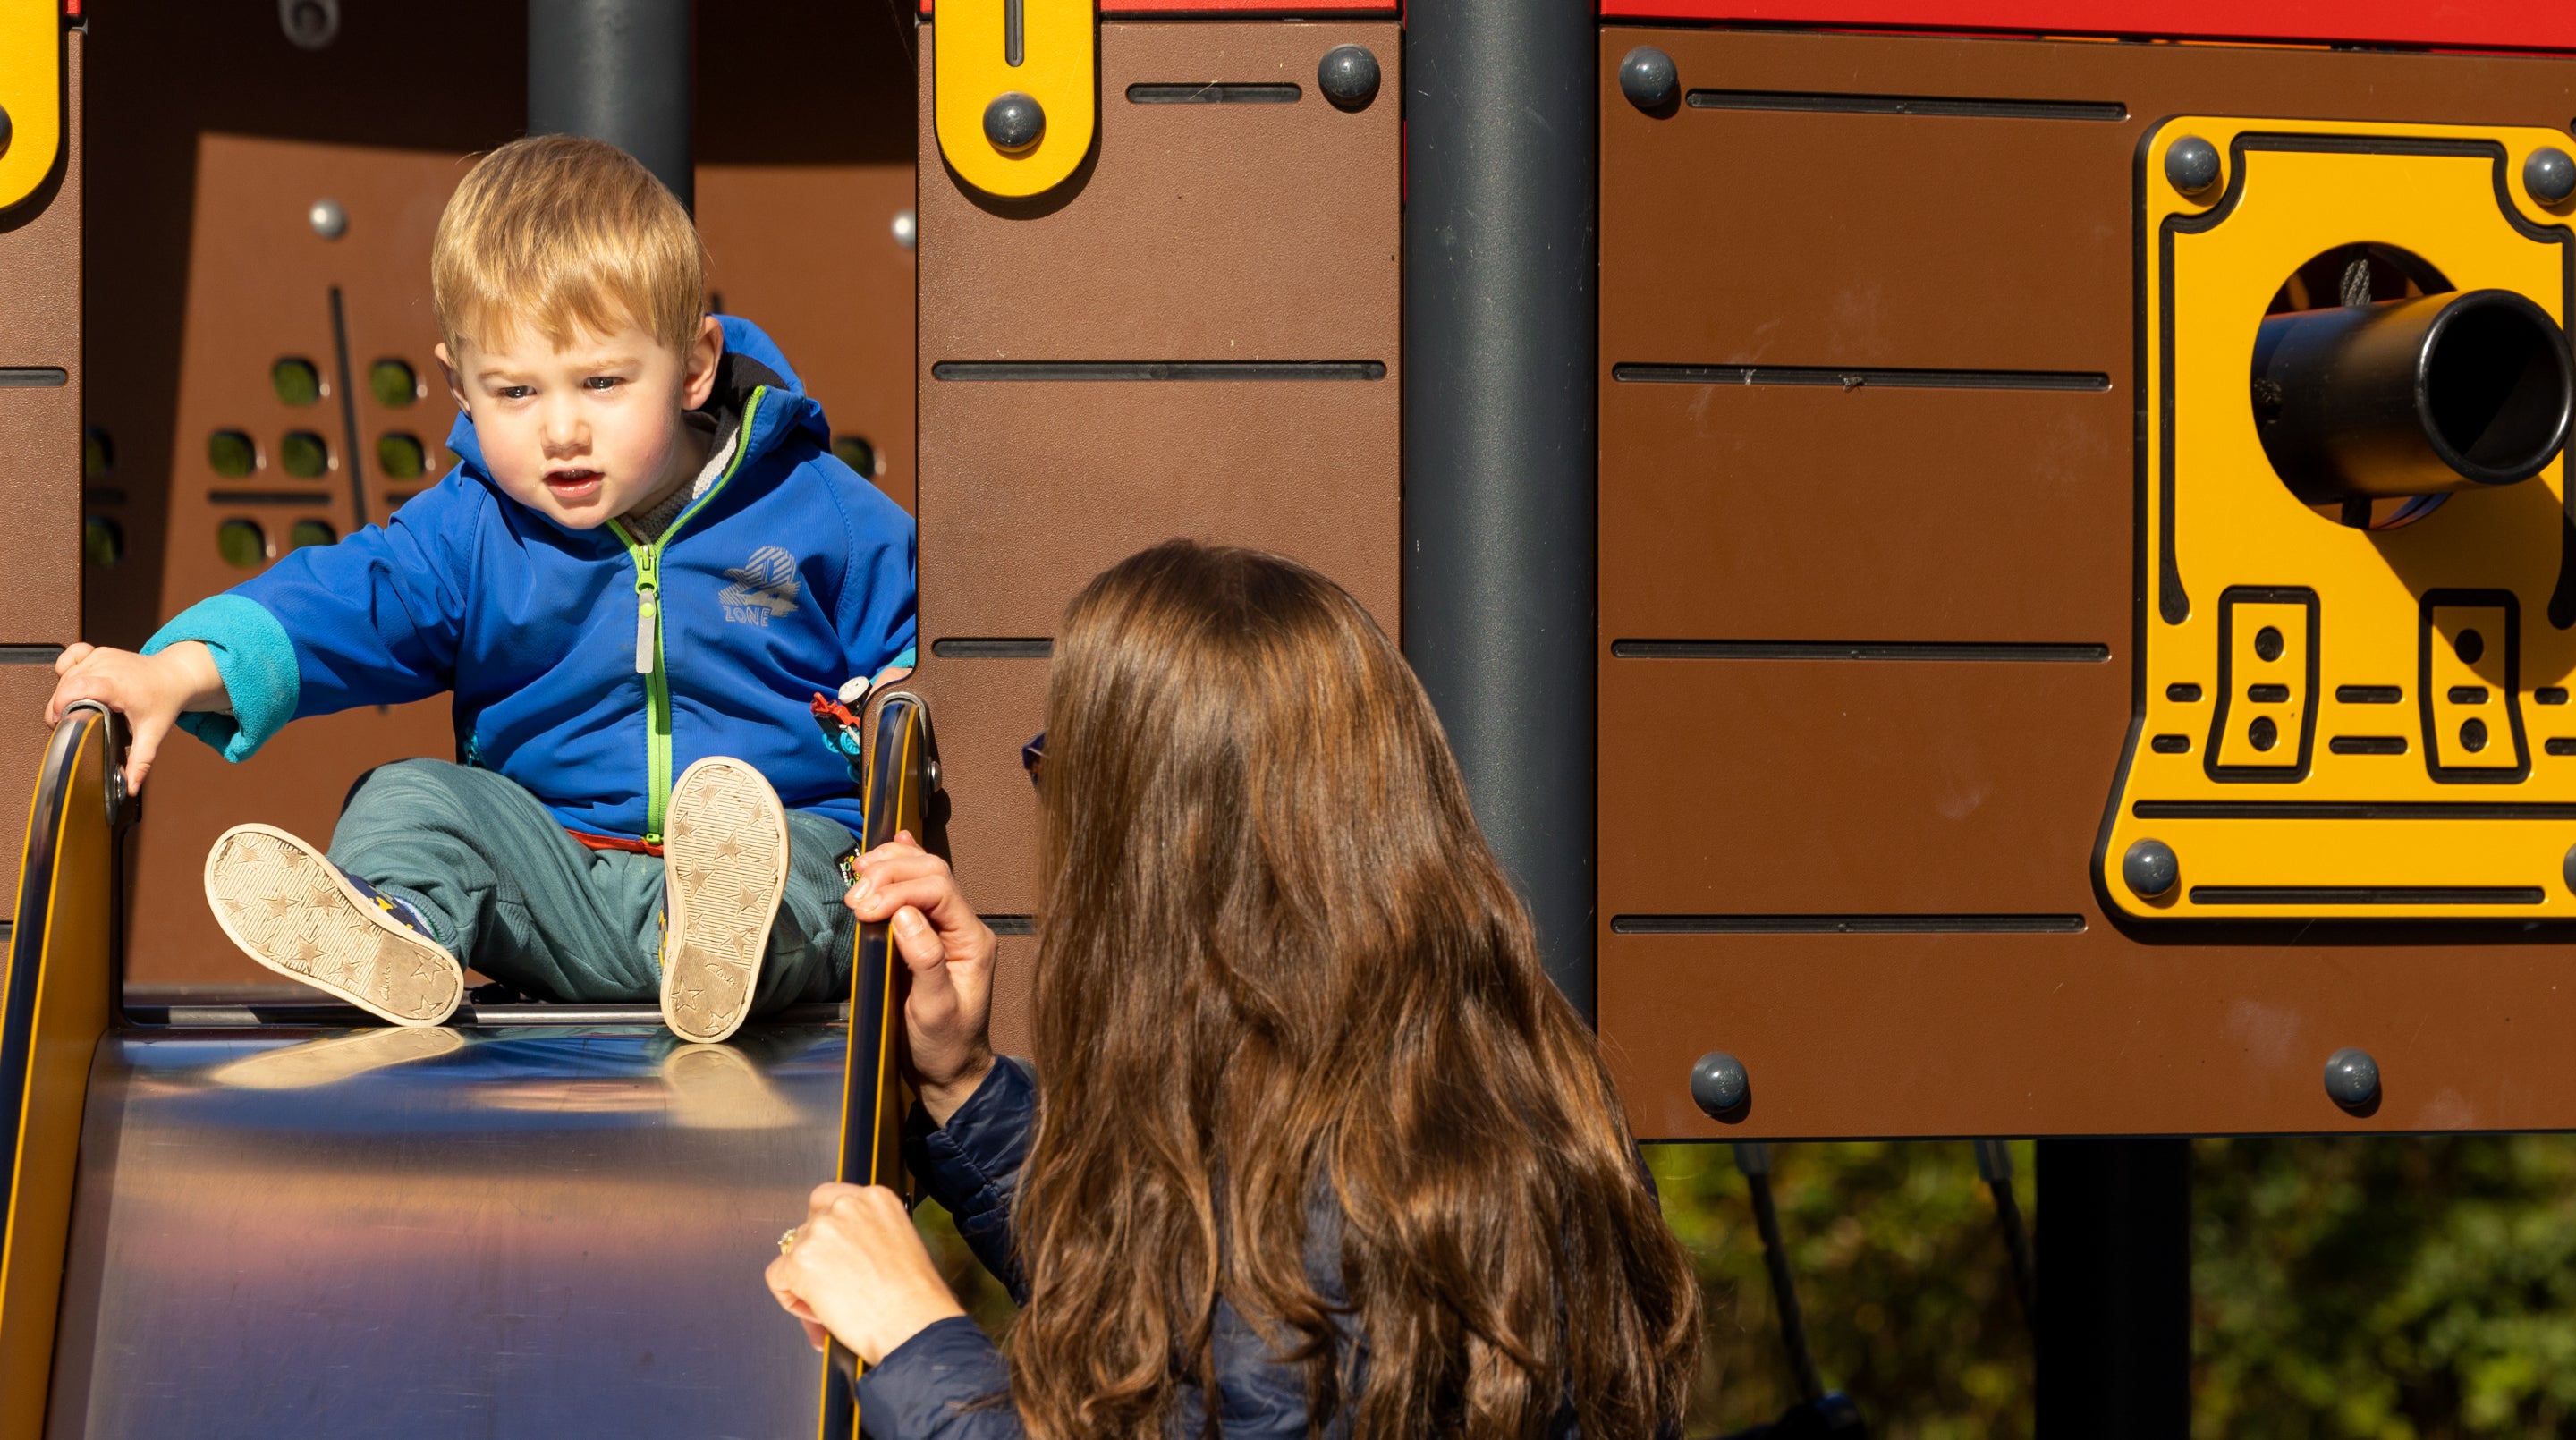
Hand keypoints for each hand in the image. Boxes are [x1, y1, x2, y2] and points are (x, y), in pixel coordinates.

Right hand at [45, 642, 227, 794]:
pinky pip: (71, 656)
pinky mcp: (98, 653)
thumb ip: (140, 762)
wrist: (175, 676)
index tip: (61, 722)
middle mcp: (107, 667)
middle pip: (66, 684)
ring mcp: (102, 657)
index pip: (78, 687)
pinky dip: (66, 668)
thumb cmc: (165, 700)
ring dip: (63, 693)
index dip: (61, 703)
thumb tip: (130, 786)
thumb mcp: (154, 734)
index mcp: (118, 685)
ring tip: (77, 709)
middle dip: (59, 706)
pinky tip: (72, 682)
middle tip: (70, 724)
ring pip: (66, 674)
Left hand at [765, 1183, 965, 1363]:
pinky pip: (777, 1278)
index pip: (830, 1199)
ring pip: (792, 1253)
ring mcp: (820, 1231)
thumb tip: (839, 1252)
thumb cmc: (915, 1296)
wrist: (913, 1323)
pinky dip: (790, 1299)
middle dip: (817, 1258)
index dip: (827, 1229)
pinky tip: (817, 1312)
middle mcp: (846, 1207)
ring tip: (832, 1305)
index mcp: (875, 1199)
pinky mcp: (800, 1260)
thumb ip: (867, 1234)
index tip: (831, 1249)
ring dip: (805, 1279)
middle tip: (834, 1285)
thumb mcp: (900, 1244)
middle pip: (809, 1227)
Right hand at [848, 831, 994, 1124]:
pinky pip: (917, 887)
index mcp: (973, 940)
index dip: (899, 889)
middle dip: (890, 874)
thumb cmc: (945, 1046)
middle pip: (931, 873)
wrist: (949, 1069)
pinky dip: (900, 866)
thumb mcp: (935, 1012)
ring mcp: (946, 927)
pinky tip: (890, 848)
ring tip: (859, 875)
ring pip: (924, 873)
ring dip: (890, 867)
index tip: (863, 907)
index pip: (939, 890)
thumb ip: (925, 961)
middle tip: (854, 896)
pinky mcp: (927, 932)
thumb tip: (904, 914)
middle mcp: (963, 926)